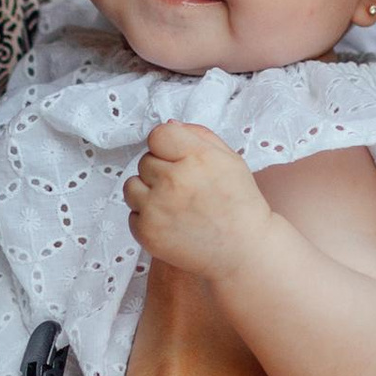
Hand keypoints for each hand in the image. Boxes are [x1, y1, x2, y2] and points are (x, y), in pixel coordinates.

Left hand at [126, 121, 274, 280]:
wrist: (244, 251)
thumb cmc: (239, 204)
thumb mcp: (230, 160)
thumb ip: (199, 136)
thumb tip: (169, 124)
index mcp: (197, 157)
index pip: (158, 135)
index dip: (167, 146)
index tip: (177, 158)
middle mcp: (174, 180)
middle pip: (145, 161)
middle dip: (161, 171)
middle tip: (183, 188)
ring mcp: (157, 208)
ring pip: (131, 186)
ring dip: (147, 193)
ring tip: (172, 204)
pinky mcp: (147, 232)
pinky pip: (132, 214)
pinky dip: (147, 218)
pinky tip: (171, 223)